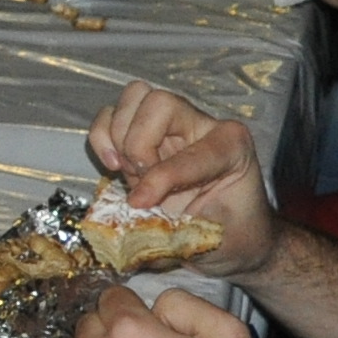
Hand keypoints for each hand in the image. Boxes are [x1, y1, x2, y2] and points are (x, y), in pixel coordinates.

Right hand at [86, 80, 277, 275]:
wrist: (234, 240)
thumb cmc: (232, 237)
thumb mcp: (213, 240)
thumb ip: (174, 230)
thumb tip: (130, 216)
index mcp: (232, 146)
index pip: (190, 150)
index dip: (161, 178)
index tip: (141, 203)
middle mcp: (202, 125)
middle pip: (158, 103)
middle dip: (138, 145)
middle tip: (140, 181)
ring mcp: (172, 125)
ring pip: (134, 97)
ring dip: (119, 137)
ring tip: (128, 172)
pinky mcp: (145, 133)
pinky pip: (111, 114)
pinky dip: (102, 137)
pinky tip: (113, 165)